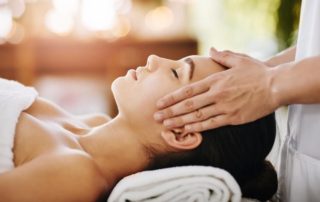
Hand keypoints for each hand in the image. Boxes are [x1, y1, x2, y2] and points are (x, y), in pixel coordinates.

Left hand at [154, 48, 278, 131]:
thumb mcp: (239, 59)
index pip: (188, 90)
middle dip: (170, 111)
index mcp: (215, 80)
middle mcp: (216, 94)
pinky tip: (186, 130)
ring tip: (166, 125)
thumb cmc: (257, 72)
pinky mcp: (233, 118)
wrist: (276, 86)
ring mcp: (224, 107)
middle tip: (156, 117)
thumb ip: (222, 55)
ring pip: (197, 116)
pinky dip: (197, 128)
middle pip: (188, 104)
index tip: (160, 102)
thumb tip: (211, 50)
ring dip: (179, 121)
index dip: (172, 97)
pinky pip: (211, 124)